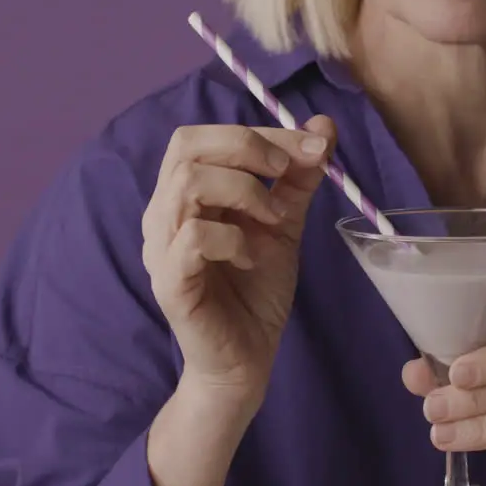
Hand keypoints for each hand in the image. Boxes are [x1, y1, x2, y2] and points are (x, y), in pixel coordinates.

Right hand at [143, 117, 335, 406]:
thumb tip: (324, 125)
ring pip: (187, 184)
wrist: (246, 360)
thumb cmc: (256, 290)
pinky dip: (233, 238)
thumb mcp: (284, 223)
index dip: (260, 130)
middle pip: (186, 146)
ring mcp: (161, 248)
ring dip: (245, 191)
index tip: (314, 144)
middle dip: (247, 147)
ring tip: (275, 219)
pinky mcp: (170, 282)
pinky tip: (252, 257)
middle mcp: (163, 213)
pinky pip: (193, 238)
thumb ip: (298, 177)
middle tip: (286, 171)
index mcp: (184, 194)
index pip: (206, 137)